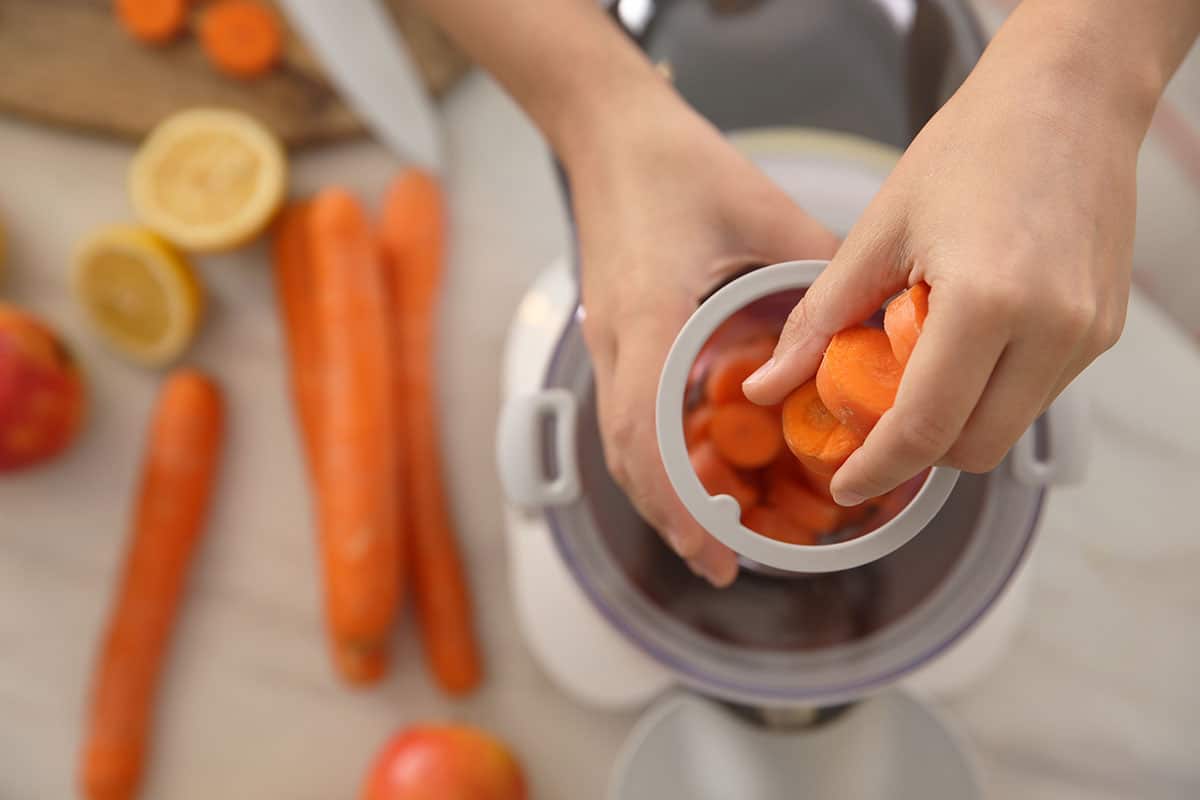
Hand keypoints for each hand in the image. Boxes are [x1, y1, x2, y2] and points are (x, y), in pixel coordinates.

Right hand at [565, 93, 837, 585]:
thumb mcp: (761, 210)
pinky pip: (626, 414)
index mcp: (649, 317)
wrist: (607, 133)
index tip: (718, 552)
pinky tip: (694, 470)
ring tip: (709, 538)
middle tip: (721, 568)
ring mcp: (607, 342)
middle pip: (626, 457)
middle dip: (669, 520)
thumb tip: (876, 324)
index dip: (679, 502)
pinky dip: (655, 458)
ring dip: (659, 496)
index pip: (647, 432)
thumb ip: (820, 270)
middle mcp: (617, 342)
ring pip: (621, 443)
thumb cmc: (674, 163)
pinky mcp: (613, 334)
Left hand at [743, 28, 1144, 505]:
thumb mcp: (877, 234)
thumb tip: (765, 386)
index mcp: (987, 302)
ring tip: (921, 358)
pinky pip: (1038, 393)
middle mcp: (1051, 329)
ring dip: (957, 419)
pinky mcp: (1103, 328)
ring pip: (1010, 428)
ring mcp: (1086, 333)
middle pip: (974, 449)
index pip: (926, 427)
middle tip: (874, 412)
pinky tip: (965, 339)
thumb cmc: (971, 148)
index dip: (878, 467)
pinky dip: (992, 390)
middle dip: (918, 448)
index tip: (846, 482)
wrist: (1068, 97)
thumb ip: (819, 322)